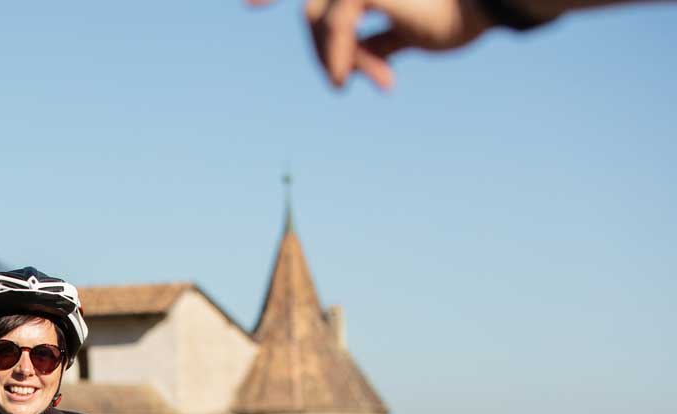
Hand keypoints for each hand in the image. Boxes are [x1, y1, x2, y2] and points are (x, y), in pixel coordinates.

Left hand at [249, 0, 494, 88]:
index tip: (249, 6)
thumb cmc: (451, 17)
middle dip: (319, 51)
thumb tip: (351, 67)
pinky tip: (341, 80)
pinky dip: (335, 55)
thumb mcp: (404, 34)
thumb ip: (376, 42)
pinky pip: (335, 25)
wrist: (484, 8)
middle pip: (311, 13)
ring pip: (316, 20)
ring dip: (333, 57)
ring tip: (363, 80)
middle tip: (339, 84)